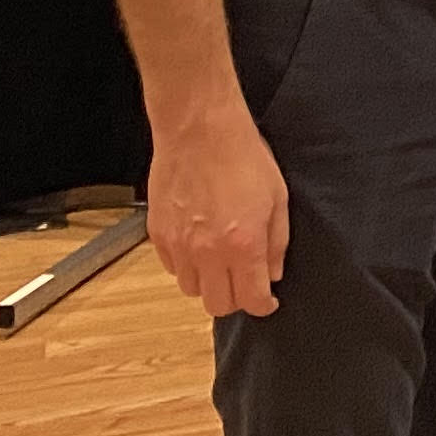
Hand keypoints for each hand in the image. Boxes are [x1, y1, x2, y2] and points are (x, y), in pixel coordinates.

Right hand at [148, 103, 290, 319]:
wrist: (199, 130)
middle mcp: (207, 252)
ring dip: (208, 284)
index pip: (251, 299)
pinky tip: (198, 246)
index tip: (268, 301)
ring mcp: (178, 245)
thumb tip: (273, 273)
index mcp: (242, 245)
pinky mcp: (158, 233)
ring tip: (220, 262)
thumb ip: (277, 242)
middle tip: (244, 282)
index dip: (263, 305)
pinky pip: (172, 267)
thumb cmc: (243, 157)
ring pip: (191, 290)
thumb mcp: (277, 198)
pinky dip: (186, 265)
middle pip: (217, 305)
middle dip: (235, 299)